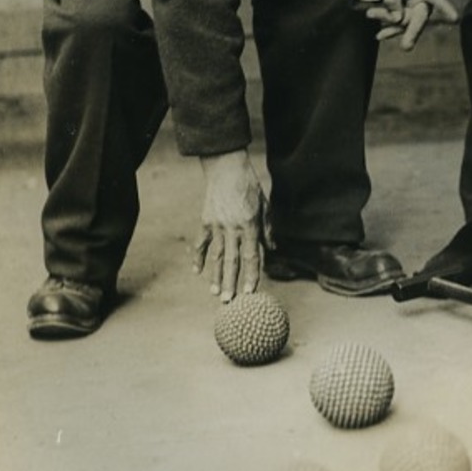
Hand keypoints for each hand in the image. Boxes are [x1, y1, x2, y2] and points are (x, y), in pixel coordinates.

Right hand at [192, 150, 266, 301]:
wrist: (226, 168)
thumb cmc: (250, 187)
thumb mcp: (265, 207)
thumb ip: (268, 230)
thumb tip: (273, 249)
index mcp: (250, 225)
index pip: (252, 256)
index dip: (251, 274)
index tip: (250, 292)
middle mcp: (233, 228)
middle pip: (232, 260)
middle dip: (231, 283)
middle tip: (229, 302)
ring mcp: (217, 225)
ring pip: (216, 256)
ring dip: (215, 276)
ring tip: (215, 293)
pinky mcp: (205, 221)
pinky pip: (201, 243)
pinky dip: (199, 257)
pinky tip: (197, 272)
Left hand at [365, 0, 458, 50]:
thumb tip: (396, 18)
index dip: (445, 8)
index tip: (454, 18)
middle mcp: (425, 2)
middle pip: (419, 19)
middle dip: (411, 32)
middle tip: (405, 47)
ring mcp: (417, 12)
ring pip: (403, 22)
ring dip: (387, 20)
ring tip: (370, 13)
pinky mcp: (408, 17)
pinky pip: (399, 26)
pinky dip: (389, 30)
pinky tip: (380, 36)